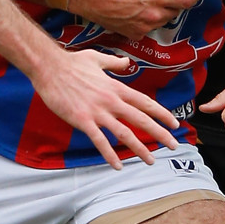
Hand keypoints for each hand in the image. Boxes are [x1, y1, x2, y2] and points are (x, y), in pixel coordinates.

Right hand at [33, 47, 179, 168]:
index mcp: (116, 87)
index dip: (162, 114)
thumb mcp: (98, 58)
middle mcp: (111, 100)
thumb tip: (127, 62)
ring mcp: (97, 112)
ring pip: (124, 133)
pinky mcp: (82, 121)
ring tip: (150, 160)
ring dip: (139, 148)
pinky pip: (99, 141)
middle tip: (174, 145)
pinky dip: (110, 155)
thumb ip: (115, 63)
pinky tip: (117, 165)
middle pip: (141, 119)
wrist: (50, 68)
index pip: (145, 102)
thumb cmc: (72, 63)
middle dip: (160, 133)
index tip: (174, 123)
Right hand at [70, 0, 200, 39]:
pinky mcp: (136, 35)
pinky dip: (145, 23)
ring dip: (159, 14)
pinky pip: (148, 29)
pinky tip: (135, 15)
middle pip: (174, 12)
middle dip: (171, 5)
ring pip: (161, 21)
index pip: (185, 1)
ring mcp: (146, 27)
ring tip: (144, 6)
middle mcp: (156, 15)